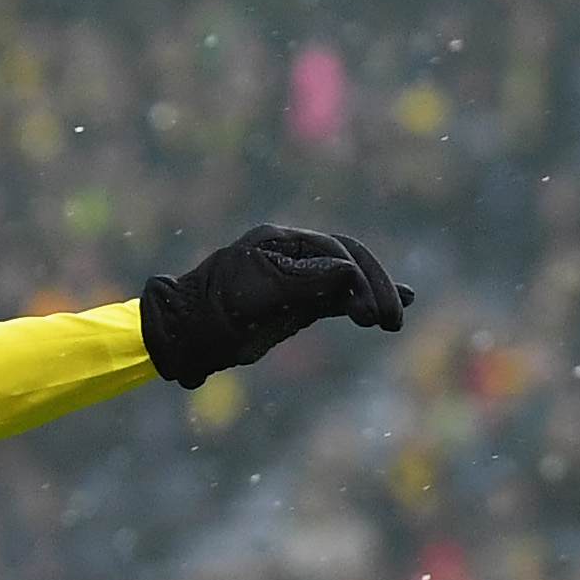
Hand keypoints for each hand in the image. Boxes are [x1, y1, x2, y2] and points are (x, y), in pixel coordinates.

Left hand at [139, 225, 409, 387]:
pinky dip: (360, 303)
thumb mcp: (257, 296)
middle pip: (348, 261)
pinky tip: (383, 314)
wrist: (184, 336)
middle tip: (391, 320)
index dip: (358, 279)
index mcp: (281, 243)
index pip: (334, 252)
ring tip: (395, 319)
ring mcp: (296, 279)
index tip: (368, 313)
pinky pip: (336, 298)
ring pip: (347, 280)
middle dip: (373, 287)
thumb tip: (349, 272)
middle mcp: (293, 254)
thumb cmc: (213, 313)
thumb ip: (303, 281)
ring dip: (374, 295)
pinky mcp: (297, 303)